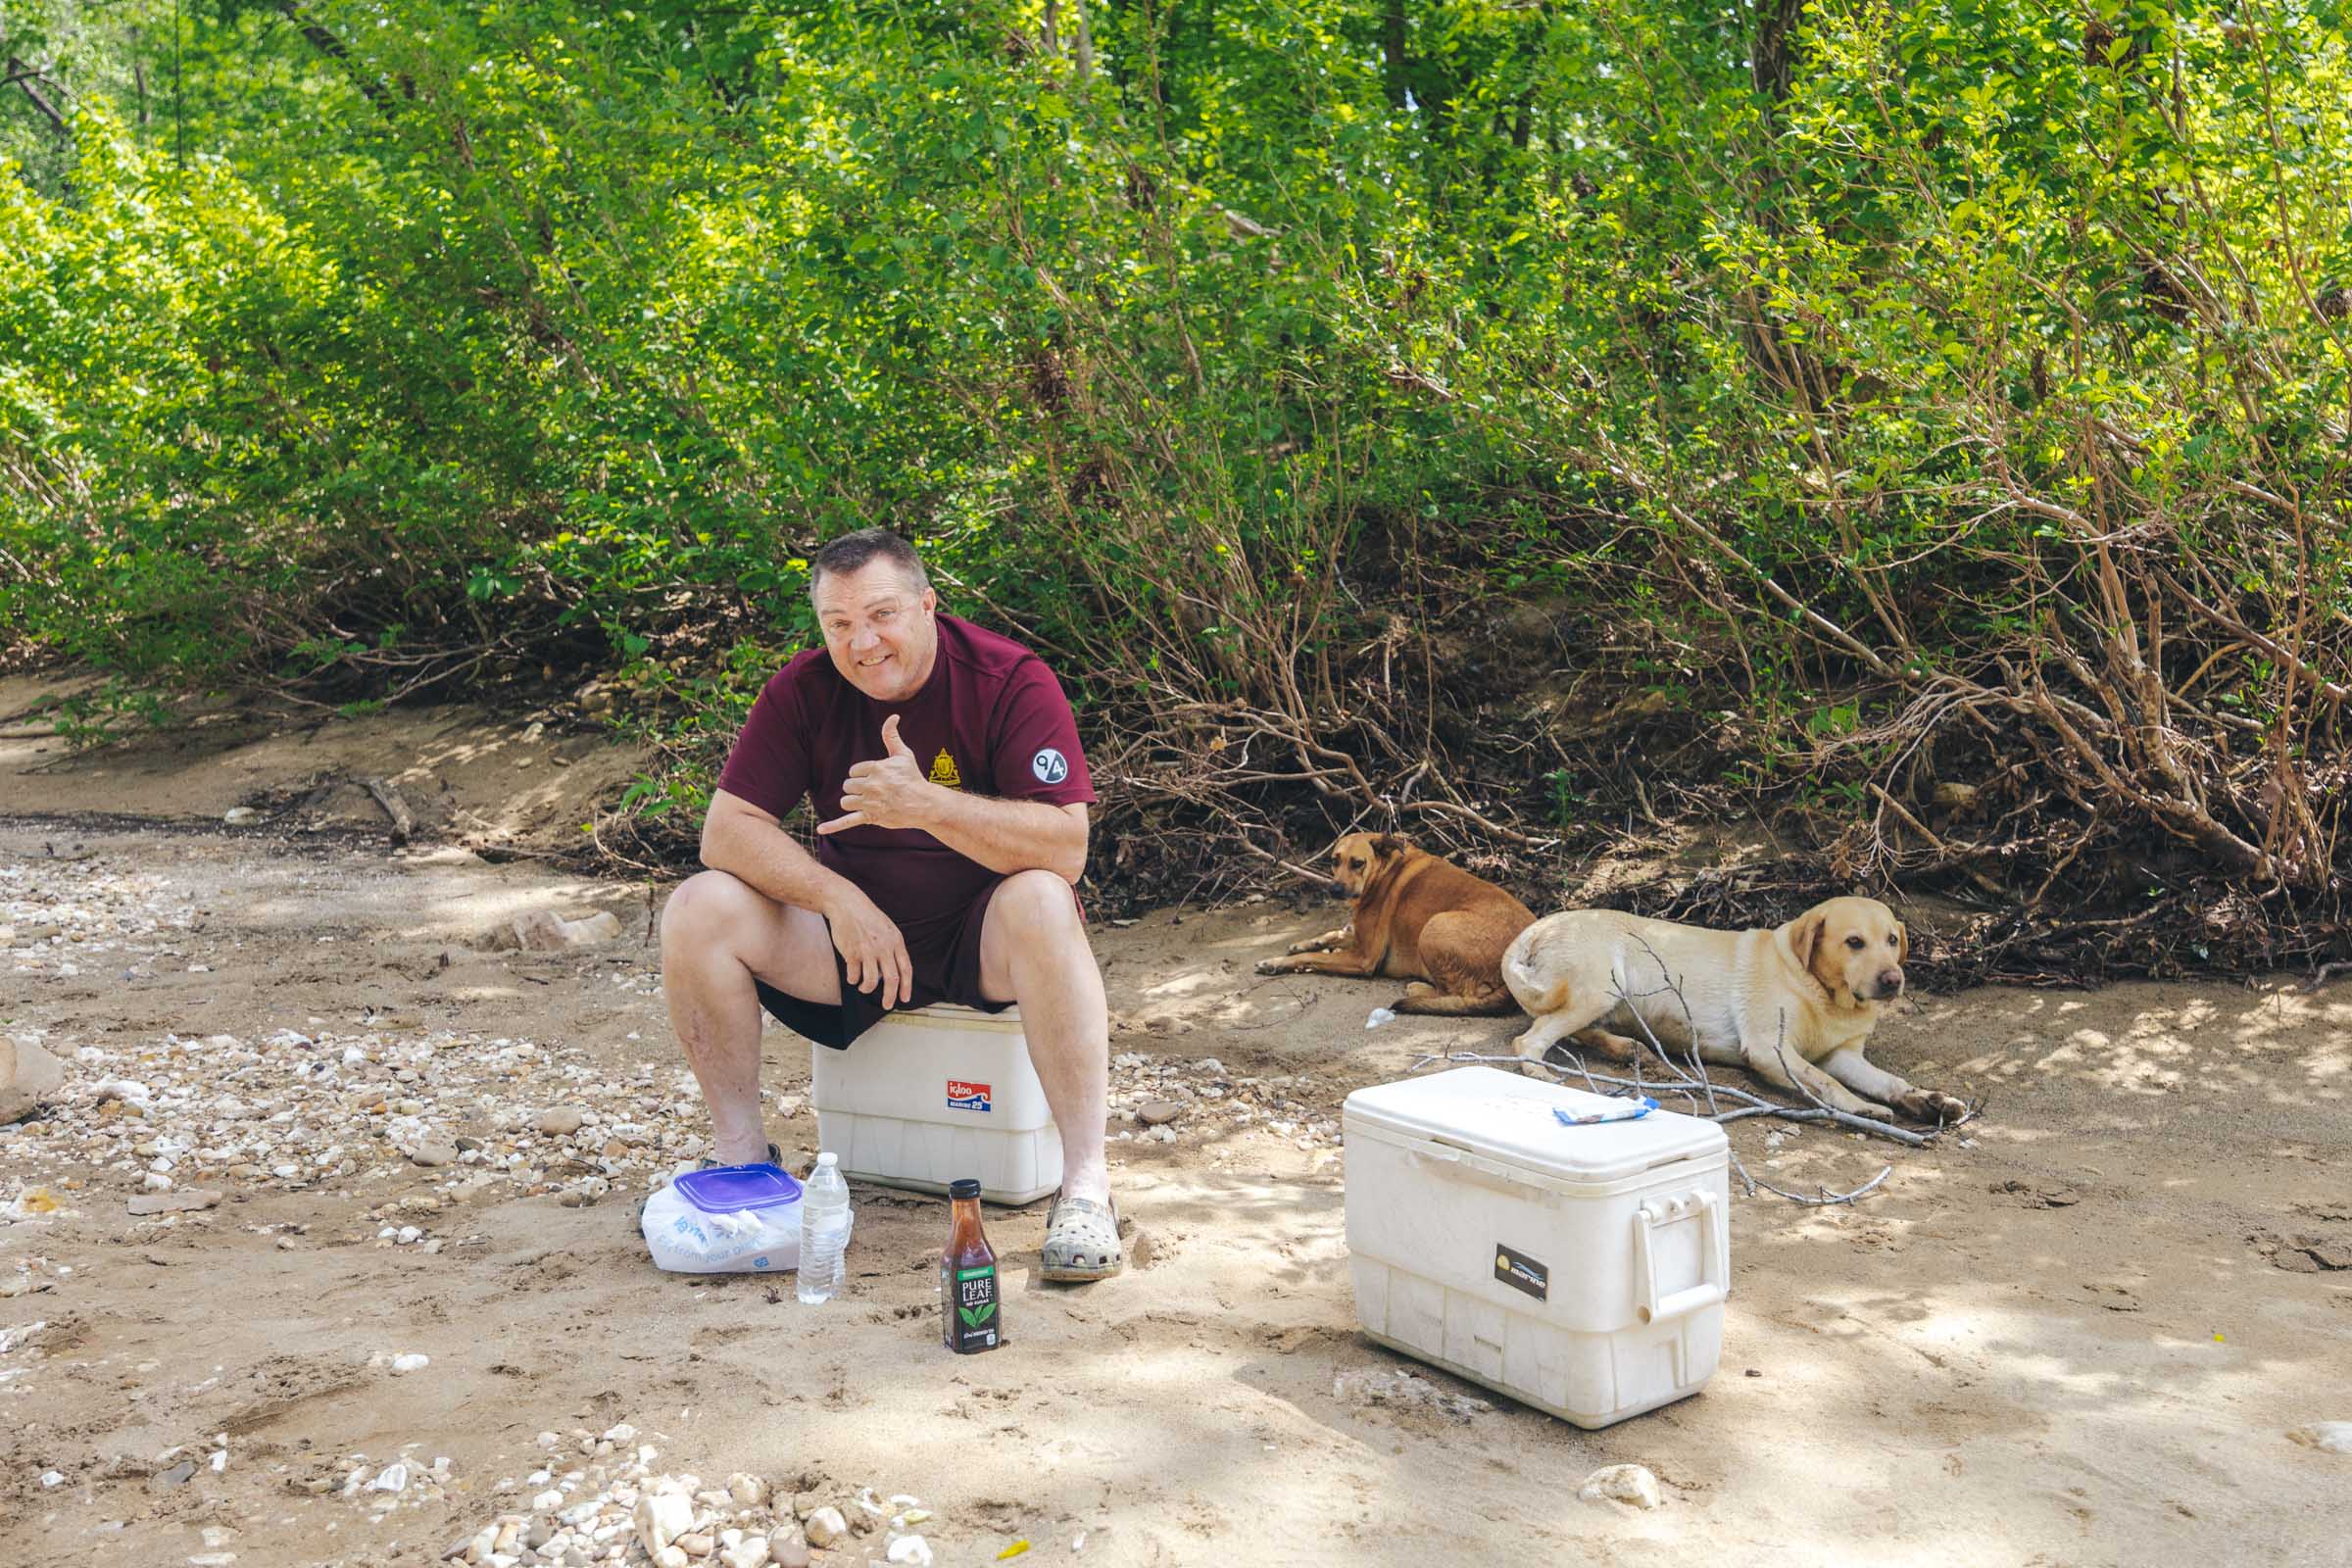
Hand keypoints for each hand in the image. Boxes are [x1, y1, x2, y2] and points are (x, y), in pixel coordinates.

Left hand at [816, 714, 935, 834]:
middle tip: (873, 791)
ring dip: (853, 801)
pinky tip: (820, 829)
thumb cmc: (912, 778)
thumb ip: (891, 735)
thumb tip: (893, 716)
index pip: (854, 771)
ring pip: (846, 801)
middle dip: (857, 788)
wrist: (924, 803)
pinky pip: (847, 821)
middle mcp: (871, 785)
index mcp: (876, 769)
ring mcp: (870, 802)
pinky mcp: (871, 816)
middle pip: (848, 786)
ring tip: (866, 801)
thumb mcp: (903, 754)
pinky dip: (833, 826)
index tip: (875, 778)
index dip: (862, 775)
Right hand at [824, 887, 912, 1007]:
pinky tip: (851, 977)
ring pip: (872, 981)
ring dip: (867, 988)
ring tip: (863, 987)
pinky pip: (854, 976)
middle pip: (892, 979)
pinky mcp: (852, 953)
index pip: (906, 969)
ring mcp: (868, 950)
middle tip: (887, 1005)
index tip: (905, 999)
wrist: (847, 904)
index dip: (907, 987)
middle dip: (890, 996)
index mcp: (896, 941)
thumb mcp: (887, 928)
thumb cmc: (867, 917)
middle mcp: (884, 947)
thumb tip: (892, 972)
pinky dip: (852, 980)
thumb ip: (892, 948)